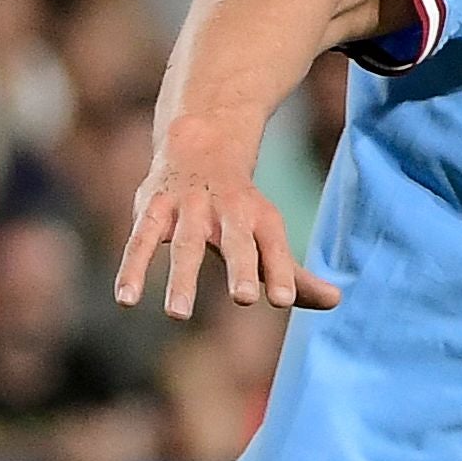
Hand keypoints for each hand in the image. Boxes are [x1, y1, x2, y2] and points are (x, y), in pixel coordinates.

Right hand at [116, 122, 340, 318]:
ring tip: (178, 315)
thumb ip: (292, 273)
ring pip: (185, 244)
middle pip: (236, 241)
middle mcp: (228, 211)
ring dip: (181, 278)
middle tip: (244, 298)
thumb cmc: (239, 207)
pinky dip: (132, 268)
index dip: (281, 273)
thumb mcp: (268, 233)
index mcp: (261, 218)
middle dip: (241, 267)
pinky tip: (126, 299)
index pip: (274, 247)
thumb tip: (335, 302)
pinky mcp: (153, 208)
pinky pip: (139, 241)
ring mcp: (189, 208)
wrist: (201, 145)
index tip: (285, 301)